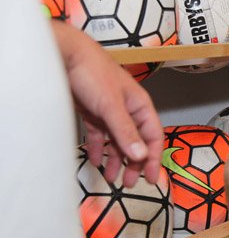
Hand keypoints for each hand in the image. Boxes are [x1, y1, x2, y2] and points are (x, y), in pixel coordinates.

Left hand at [51, 20, 162, 186]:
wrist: (66, 55)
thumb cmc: (93, 73)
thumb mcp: (111, 106)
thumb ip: (126, 132)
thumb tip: (141, 156)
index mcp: (140, 107)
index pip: (154, 137)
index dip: (153, 158)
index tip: (150, 177)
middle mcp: (128, 110)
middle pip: (136, 142)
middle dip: (133, 163)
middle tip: (129, 183)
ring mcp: (110, 111)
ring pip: (117, 141)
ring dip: (116, 159)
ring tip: (111, 177)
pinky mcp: (93, 111)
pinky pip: (99, 135)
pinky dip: (98, 148)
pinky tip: (95, 160)